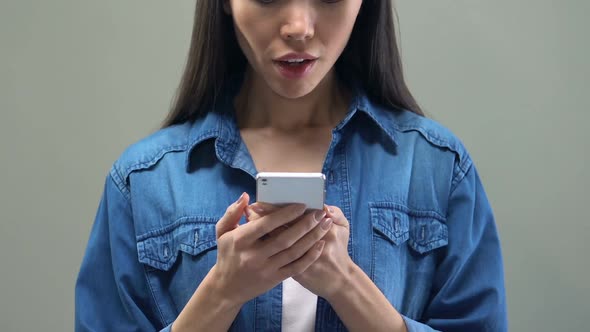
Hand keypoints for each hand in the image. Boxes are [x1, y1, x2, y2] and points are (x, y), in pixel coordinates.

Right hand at [212, 193, 331, 305]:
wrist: (226, 288)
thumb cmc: (226, 255)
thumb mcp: (222, 232)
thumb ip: (233, 212)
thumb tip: (246, 196)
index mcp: (241, 240)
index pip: (266, 224)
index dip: (285, 214)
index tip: (301, 205)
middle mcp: (254, 255)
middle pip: (284, 238)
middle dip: (305, 224)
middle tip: (319, 213)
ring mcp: (265, 269)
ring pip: (293, 252)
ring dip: (312, 238)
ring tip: (325, 224)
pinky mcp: (274, 279)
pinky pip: (296, 267)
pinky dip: (309, 256)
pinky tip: (320, 245)